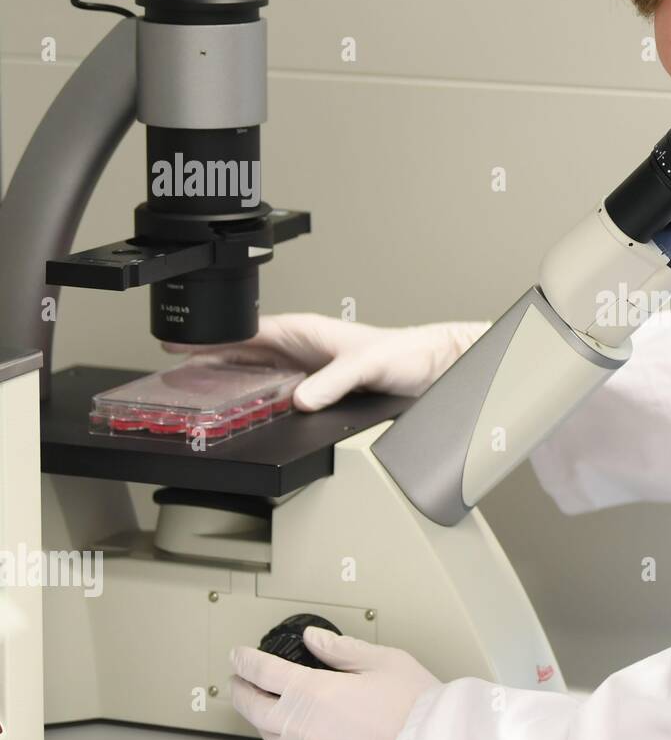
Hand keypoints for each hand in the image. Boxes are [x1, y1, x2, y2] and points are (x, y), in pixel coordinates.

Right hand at [163, 312, 489, 410]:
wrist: (431, 368)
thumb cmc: (405, 354)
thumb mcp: (366, 365)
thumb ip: (333, 382)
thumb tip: (300, 400)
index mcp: (305, 331)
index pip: (245, 331)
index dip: (210, 337)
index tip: (176, 342)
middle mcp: (302, 347)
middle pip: (241, 351)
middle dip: (205, 356)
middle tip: (169, 367)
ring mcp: (307, 367)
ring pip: (255, 369)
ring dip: (227, 376)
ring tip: (192, 387)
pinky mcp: (319, 386)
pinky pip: (275, 390)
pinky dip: (254, 396)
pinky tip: (242, 408)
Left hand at [230, 628, 439, 739]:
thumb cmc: (414, 706)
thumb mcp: (383, 661)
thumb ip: (342, 649)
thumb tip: (315, 639)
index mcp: (313, 691)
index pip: (263, 672)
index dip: (245, 661)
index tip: (238, 655)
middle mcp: (301, 726)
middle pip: (253, 708)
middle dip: (241, 691)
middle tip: (238, 681)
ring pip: (268, 737)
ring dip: (261, 718)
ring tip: (264, 707)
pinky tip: (294, 737)